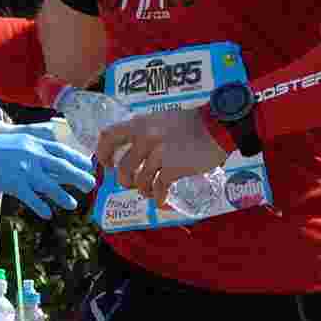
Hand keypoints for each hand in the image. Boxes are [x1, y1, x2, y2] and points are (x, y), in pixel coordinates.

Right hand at [0, 126, 98, 215]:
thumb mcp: (18, 138)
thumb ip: (35, 141)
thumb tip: (54, 143)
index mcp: (34, 143)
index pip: (61, 150)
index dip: (77, 159)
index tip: (89, 166)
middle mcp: (32, 156)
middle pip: (61, 166)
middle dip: (78, 176)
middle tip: (90, 185)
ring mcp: (23, 170)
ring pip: (49, 184)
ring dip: (62, 195)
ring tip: (73, 204)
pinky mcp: (13, 184)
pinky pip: (30, 198)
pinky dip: (40, 207)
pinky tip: (48, 214)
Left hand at [92, 105, 227, 204]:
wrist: (218, 127)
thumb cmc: (193, 124)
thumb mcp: (163, 119)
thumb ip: (147, 132)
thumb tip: (134, 149)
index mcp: (140, 124)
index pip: (108, 136)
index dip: (102, 154)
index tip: (108, 164)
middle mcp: (146, 138)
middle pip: (123, 168)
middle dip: (125, 181)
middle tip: (131, 183)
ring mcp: (159, 154)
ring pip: (140, 181)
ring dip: (143, 190)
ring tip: (150, 192)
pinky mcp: (173, 168)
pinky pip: (158, 189)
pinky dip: (158, 198)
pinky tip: (162, 201)